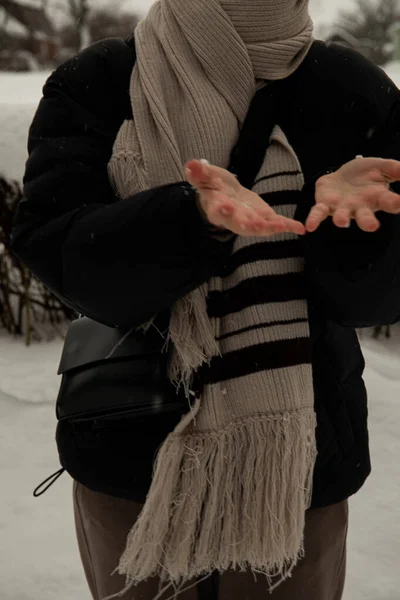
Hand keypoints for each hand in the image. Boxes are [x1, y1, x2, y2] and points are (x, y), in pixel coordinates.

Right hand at [185, 160, 305, 235]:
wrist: (225, 194)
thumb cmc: (213, 185)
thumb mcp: (205, 176)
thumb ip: (199, 173)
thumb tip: (191, 165)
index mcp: (216, 207)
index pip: (217, 209)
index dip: (221, 209)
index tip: (225, 207)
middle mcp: (233, 219)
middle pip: (239, 223)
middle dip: (248, 224)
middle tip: (255, 224)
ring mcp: (249, 221)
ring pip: (259, 227)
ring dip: (270, 227)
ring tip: (282, 226)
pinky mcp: (263, 219)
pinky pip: (275, 224)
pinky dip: (287, 226)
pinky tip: (299, 228)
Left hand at [306, 157, 399, 232]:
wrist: (343, 173)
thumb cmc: (366, 174)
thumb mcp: (382, 167)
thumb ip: (396, 169)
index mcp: (377, 198)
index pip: (389, 202)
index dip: (396, 204)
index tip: (399, 203)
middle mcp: (360, 207)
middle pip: (365, 217)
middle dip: (367, 222)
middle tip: (372, 226)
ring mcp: (342, 208)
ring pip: (342, 216)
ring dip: (342, 219)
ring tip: (342, 222)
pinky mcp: (325, 204)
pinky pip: (319, 213)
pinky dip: (314, 219)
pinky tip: (310, 227)